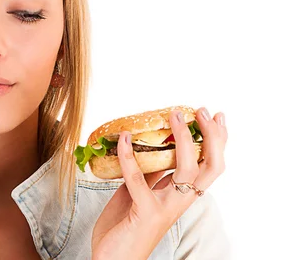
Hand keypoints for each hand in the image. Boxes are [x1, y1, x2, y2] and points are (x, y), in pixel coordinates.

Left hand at [91, 107, 226, 259]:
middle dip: (212, 136)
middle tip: (202, 111)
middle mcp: (178, 202)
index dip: (216, 142)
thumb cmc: (123, 228)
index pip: (208, 167)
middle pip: (210, 167)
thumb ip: (147, 176)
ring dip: (183, 139)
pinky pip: (139, 178)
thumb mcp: (137, 195)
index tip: (214, 117)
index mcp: (179, 196)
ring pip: (188, 171)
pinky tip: (125, 138)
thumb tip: (144, 147)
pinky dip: (129, 155)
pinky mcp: (144, 213)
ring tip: (175, 116)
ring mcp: (164, 209)